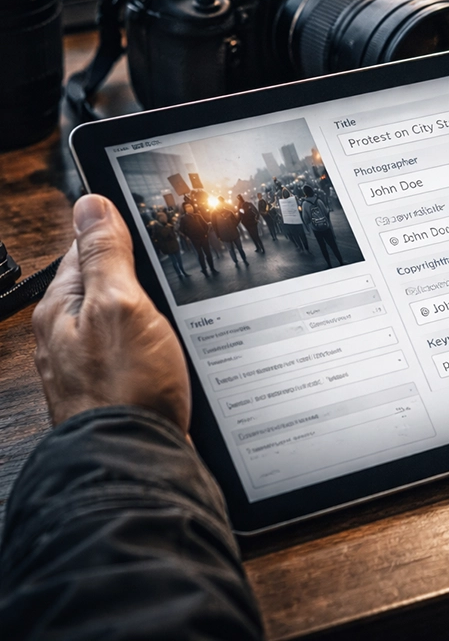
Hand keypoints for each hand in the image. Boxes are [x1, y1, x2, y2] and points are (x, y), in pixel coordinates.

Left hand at [32, 195, 189, 431]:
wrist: (135, 461)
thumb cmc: (125, 389)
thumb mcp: (120, 305)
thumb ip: (107, 255)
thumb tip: (90, 204)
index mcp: (61, 308)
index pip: (85, 250)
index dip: (117, 232)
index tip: (144, 222)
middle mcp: (69, 337)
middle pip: (103, 286)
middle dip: (133, 273)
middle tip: (166, 263)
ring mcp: (91, 366)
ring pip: (120, 320)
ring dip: (145, 310)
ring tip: (171, 305)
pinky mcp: (116, 390)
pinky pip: (132, 352)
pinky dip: (151, 343)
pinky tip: (170, 348)